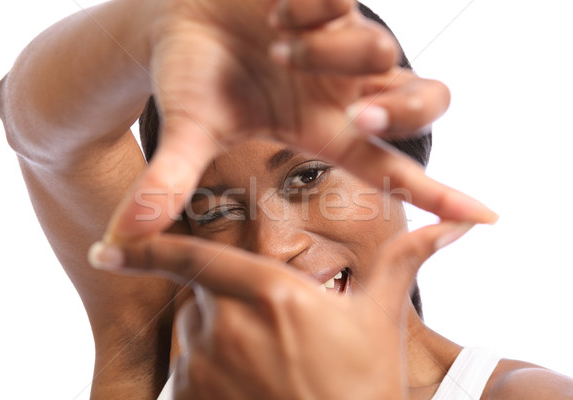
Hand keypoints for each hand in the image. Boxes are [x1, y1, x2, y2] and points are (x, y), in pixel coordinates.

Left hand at [91, 221, 472, 399]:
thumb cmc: (367, 388)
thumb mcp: (381, 320)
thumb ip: (405, 261)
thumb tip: (460, 223)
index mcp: (271, 294)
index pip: (192, 257)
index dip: (145, 247)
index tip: (105, 245)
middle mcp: (227, 326)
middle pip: (200, 293)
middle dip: (222, 300)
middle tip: (270, 331)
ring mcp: (205, 371)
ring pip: (192, 334)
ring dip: (217, 337)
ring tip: (268, 367)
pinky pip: (188, 375)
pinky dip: (208, 374)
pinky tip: (251, 389)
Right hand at [104, 0, 495, 243]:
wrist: (175, 20)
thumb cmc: (188, 81)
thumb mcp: (183, 132)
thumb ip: (168, 183)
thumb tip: (125, 237)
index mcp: (319, 131)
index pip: (391, 169)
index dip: (438, 193)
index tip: (486, 216)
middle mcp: (343, 92)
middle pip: (422, 105)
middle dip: (400, 109)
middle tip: (358, 109)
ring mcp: (342, 45)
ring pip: (382, 50)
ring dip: (335, 51)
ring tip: (278, 41)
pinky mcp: (331, 0)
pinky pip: (347, 0)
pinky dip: (318, 6)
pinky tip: (280, 10)